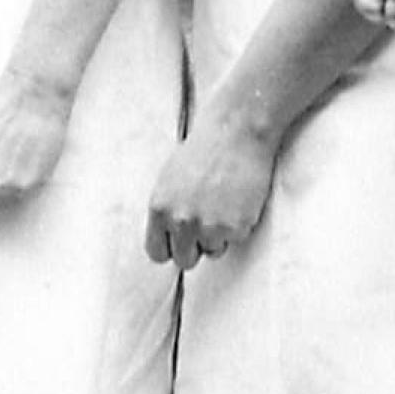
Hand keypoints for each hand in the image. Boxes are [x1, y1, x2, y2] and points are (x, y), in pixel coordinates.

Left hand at [144, 110, 276, 269]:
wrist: (236, 133)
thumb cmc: (205, 149)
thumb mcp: (170, 179)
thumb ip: (167, 209)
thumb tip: (167, 233)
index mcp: (159, 208)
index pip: (156, 252)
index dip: (170, 247)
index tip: (179, 242)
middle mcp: (180, 221)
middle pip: (184, 260)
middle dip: (195, 246)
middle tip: (206, 223)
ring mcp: (208, 227)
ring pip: (213, 251)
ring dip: (219, 235)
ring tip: (223, 203)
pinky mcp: (234, 227)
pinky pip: (235, 240)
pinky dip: (238, 225)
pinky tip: (237, 200)